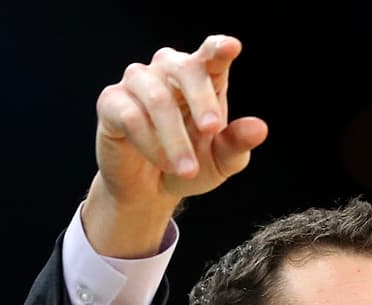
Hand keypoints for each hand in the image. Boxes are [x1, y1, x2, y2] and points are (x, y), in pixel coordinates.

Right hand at [84, 34, 268, 255]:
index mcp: (203, 78)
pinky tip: (162, 163)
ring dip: (175, 138)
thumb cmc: (191, 165)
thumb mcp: (221, 161)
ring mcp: (138, 83)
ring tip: (187, 169)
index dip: (219, 48)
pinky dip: (150, 144)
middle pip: (185, 68)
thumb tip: (260, 128)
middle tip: (212, 129)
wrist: (151, 190)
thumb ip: (237, 143)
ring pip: (157, 98)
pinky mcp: (111, 102)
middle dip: (201, 99)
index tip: (231, 47)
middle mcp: (169, 72)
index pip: (211, 55)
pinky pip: (131, 117)